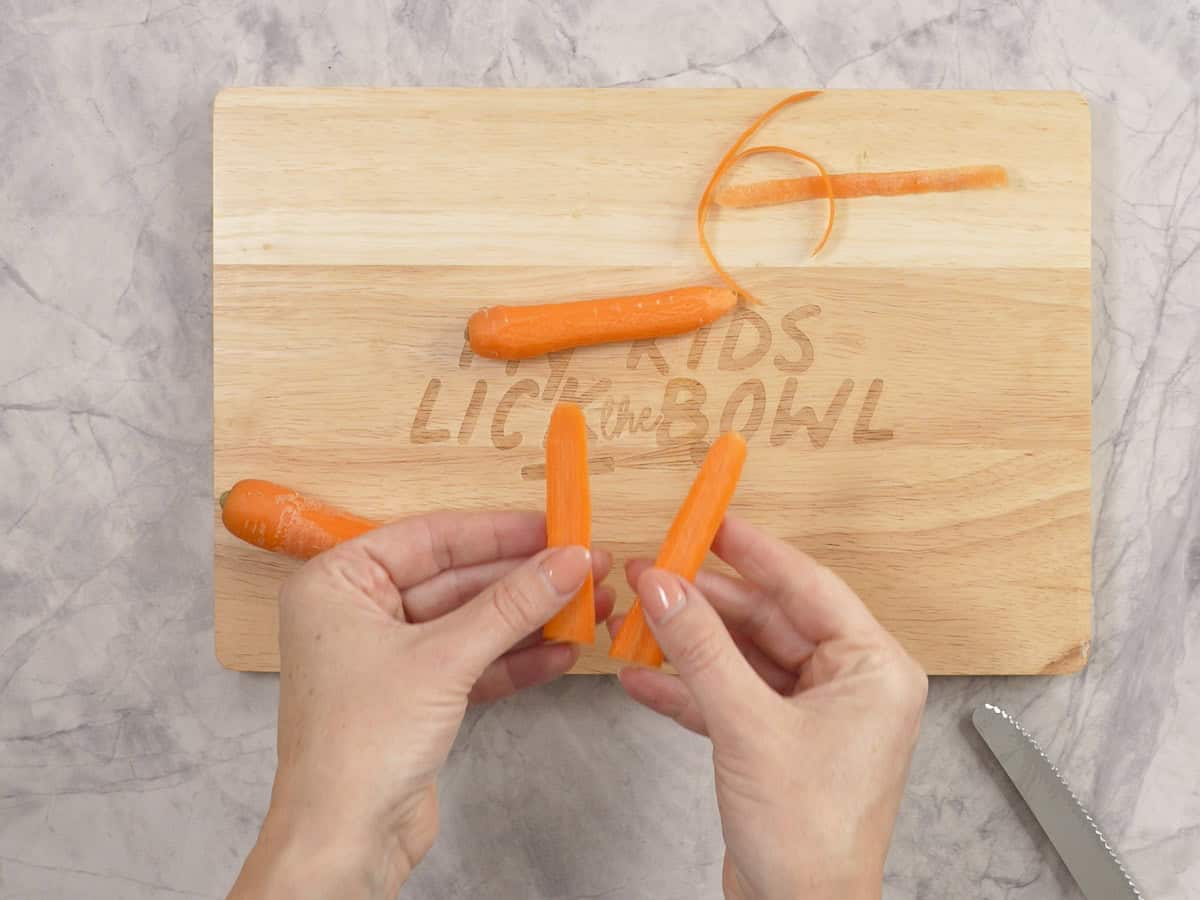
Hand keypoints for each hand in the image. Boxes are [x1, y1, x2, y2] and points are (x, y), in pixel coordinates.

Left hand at [229, 510, 611, 899]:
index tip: (552, 529)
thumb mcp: (444, 659)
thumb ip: (511, 606)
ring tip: (589, 606)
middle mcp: (358, 614)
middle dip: (523, 579)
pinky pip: (472, 662)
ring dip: (530, 619)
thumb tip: (566, 563)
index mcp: (338, 583)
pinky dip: (515, 659)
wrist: (345, 841)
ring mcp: (388, 657)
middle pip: (456, 579)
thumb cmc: (356, 747)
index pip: (430, 538)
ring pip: (470, 623)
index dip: (498, 532)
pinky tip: (562, 651)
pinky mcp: (415, 697)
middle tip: (583, 568)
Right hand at [613, 516, 926, 899]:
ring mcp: (812, 715)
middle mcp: (849, 685)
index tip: (711, 523)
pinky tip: (641, 676)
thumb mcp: (748, 726)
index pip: (808, 587)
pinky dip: (689, 688)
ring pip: (744, 657)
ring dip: (690, 644)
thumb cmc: (811, 838)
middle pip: (769, 620)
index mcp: (872, 669)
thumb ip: (702, 649)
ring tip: (636, 620)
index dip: (755, 552)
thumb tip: (665, 588)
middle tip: (654, 575)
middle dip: (706, 603)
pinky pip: (730, 696)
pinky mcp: (778, 743)